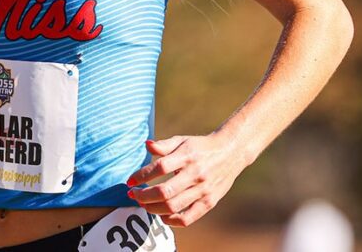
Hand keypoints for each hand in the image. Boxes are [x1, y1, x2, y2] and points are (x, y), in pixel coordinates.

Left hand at [125, 133, 245, 226]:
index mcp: (187, 156)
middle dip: (144, 196)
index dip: (141, 176)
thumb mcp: (183, 140)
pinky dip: (172, 221)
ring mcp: (203, 190)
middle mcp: (195, 174)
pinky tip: (162, 216)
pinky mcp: (209, 202)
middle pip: (164, 191)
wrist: (231, 152)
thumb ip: (164, 144)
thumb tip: (146, 145)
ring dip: (153, 208)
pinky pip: (188, 218)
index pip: (159, 168)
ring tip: (144, 204)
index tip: (129, 182)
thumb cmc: (201, 147)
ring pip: (173, 206)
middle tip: (133, 195)